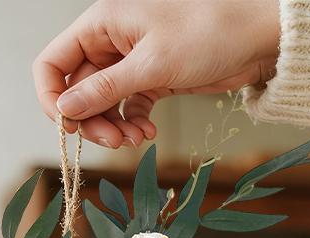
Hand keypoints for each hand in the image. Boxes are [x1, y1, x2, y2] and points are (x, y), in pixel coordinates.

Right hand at [33, 0, 279, 147]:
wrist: (257, 38)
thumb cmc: (208, 34)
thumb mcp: (151, 64)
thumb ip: (104, 89)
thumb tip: (64, 110)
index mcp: (101, 24)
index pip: (52, 63)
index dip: (52, 97)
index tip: (68, 126)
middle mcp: (110, 43)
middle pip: (78, 91)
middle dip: (91, 121)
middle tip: (114, 141)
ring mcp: (130, 63)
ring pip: (102, 105)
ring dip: (113, 128)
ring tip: (135, 139)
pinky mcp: (151, 80)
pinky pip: (127, 109)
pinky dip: (132, 124)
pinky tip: (147, 133)